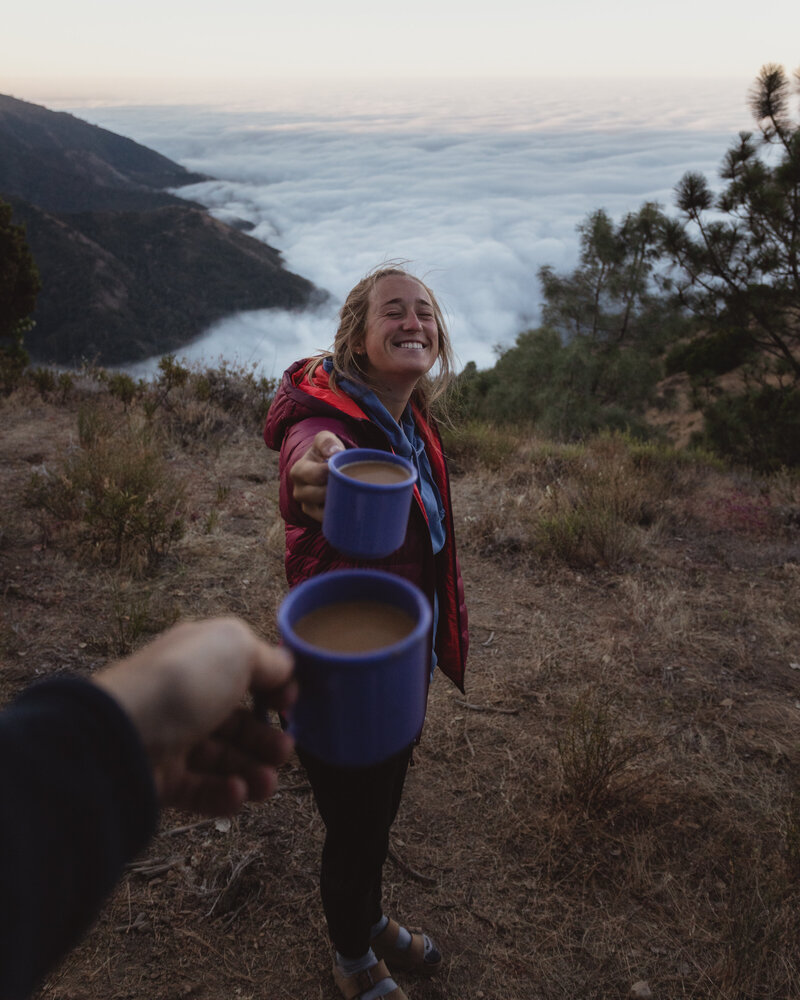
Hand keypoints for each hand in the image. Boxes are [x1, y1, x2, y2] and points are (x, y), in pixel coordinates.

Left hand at [94, 618, 295, 815]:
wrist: (122, 734)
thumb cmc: (184, 681)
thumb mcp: (237, 648)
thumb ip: (268, 659)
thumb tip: (286, 666)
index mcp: (199, 658)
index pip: (242, 673)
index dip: (271, 689)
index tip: (289, 702)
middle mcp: (185, 697)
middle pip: (236, 722)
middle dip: (266, 739)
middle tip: (285, 751)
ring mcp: (172, 740)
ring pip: (223, 760)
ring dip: (253, 772)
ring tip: (267, 783)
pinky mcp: (161, 780)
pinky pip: (201, 790)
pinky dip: (224, 794)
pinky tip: (239, 793)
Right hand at [289, 430, 343, 520]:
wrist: (321, 469)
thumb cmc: (324, 454)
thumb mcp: (323, 441)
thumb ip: (326, 441)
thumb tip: (335, 452)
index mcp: (298, 471)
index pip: (316, 474)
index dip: (333, 473)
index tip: (346, 468)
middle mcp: (299, 491)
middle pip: (320, 495)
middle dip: (337, 489)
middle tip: (353, 482)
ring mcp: (307, 507)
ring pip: (323, 511)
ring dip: (339, 503)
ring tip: (352, 493)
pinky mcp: (317, 518)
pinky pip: (328, 521)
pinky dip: (339, 517)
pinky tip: (349, 509)